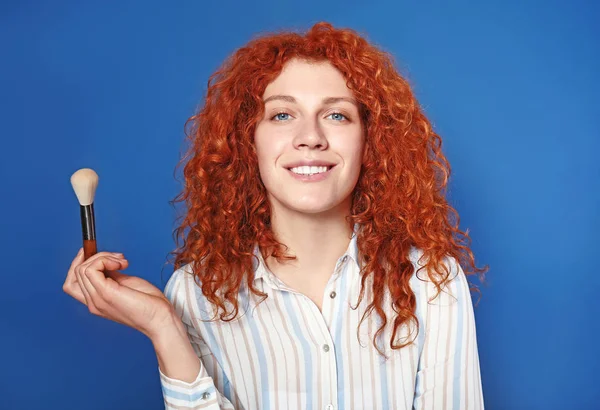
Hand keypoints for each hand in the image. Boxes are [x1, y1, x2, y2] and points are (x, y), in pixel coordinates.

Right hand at [63, 248, 177, 338]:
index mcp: (96, 302)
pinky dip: (104, 260)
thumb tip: (106, 262)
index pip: (71, 284)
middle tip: (118, 258)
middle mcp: (93, 303)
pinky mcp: (105, 294)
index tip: (95, 252)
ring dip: (103, 257)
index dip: (78, 264)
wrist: (160, 318)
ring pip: (82, 269)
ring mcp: (97, 300)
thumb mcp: (126, 285)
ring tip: (122, 262)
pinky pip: (91, 269)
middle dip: (96, 256)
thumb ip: (112, 276)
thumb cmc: (149, 303)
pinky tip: (121, 264)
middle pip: (75, 273)